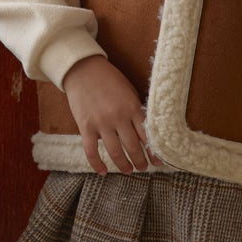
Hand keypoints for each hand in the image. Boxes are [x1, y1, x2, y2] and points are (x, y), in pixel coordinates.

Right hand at [62, 55, 161, 175]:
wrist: (83, 69)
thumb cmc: (109, 80)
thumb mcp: (129, 92)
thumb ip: (136, 111)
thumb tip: (146, 134)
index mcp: (133, 107)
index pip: (147, 135)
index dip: (153, 152)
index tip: (158, 162)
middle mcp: (119, 117)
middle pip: (133, 147)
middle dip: (140, 161)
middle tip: (143, 168)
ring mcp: (101, 122)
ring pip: (115, 152)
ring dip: (124, 165)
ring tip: (128, 171)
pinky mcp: (85, 126)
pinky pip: (91, 151)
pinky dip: (97, 164)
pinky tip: (103, 172)